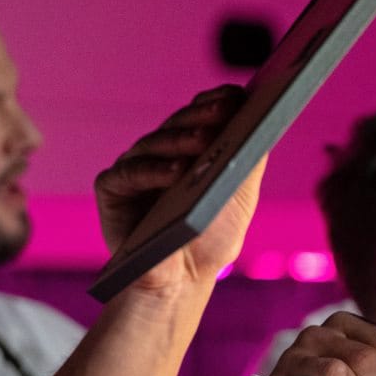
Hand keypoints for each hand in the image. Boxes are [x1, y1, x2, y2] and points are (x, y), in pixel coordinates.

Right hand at [94, 86, 261, 294]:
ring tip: (205, 140)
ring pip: (156, 144)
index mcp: (190, 148)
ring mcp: (135, 166)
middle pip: (180, 124)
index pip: (201, 114)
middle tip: (224, 111)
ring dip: (181, 140)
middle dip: (203, 116)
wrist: (180, 280)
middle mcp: (160, 152)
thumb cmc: (211, 236)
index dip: (217, 101)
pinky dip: (154, 170)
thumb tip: (263, 123)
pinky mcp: (112, 187)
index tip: (237, 95)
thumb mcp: (240, 198)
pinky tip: (177, 171)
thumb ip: (249, 162)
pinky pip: (131, 172)